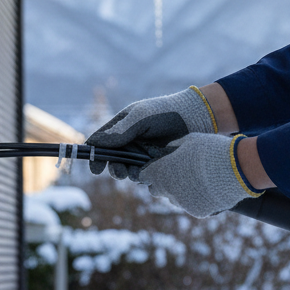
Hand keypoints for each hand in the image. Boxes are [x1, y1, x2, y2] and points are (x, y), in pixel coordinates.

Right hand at [86, 86, 218, 180]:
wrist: (195, 118)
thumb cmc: (166, 112)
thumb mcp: (141, 117)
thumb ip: (120, 130)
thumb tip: (96, 144)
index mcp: (120, 128)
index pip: (100, 143)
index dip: (94, 155)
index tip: (95, 168)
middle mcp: (129, 143)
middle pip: (112, 161)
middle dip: (114, 169)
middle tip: (120, 171)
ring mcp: (142, 155)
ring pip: (128, 171)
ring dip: (130, 174)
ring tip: (139, 170)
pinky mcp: (156, 165)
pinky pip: (145, 176)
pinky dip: (145, 177)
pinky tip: (152, 172)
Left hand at [138, 132, 261, 217]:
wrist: (238, 168)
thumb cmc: (212, 149)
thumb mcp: (189, 140)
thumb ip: (173, 148)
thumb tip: (166, 152)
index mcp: (162, 171)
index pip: (144, 175)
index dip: (149, 171)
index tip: (155, 168)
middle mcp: (168, 190)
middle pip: (156, 190)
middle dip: (162, 183)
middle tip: (175, 174)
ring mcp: (182, 203)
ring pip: (174, 199)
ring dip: (179, 192)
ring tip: (196, 180)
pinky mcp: (197, 212)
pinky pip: (191, 206)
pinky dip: (196, 200)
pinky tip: (208, 189)